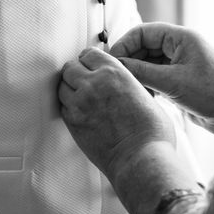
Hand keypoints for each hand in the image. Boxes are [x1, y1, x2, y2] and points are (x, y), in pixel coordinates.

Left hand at [58, 47, 174, 180]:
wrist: (140, 159)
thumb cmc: (151, 132)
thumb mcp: (145, 95)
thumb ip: (127, 83)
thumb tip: (121, 83)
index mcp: (114, 73)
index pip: (89, 54)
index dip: (90, 60)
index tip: (92, 65)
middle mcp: (93, 84)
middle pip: (70, 67)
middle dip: (76, 72)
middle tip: (84, 80)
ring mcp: (79, 104)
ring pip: (62, 86)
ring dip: (70, 88)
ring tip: (81, 96)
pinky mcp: (72, 123)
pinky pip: (62, 106)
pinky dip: (68, 106)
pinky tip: (80, 111)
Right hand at [110, 23, 213, 134]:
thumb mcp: (173, 83)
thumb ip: (142, 72)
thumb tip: (117, 65)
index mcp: (183, 38)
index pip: (143, 32)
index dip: (124, 45)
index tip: (111, 61)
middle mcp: (182, 47)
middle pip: (145, 47)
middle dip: (129, 60)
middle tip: (116, 77)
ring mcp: (182, 64)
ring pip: (149, 63)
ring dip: (138, 74)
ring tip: (129, 88)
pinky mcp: (182, 80)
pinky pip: (157, 76)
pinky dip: (147, 84)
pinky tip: (141, 95)